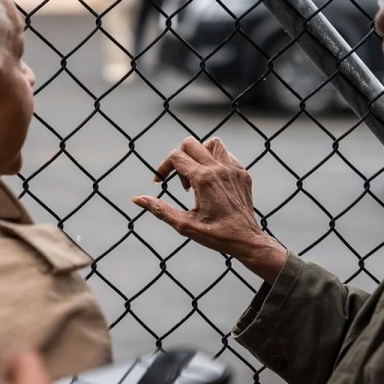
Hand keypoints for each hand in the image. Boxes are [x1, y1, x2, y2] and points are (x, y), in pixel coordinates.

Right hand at [132, 137, 286, 283]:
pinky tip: (212, 181)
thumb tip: (137, 199)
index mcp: (204, 179)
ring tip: (197, 177)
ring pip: (212, 144)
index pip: (176, 157)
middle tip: (183, 183)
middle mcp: (219, 169)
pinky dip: (215, 162)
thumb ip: (159, 210)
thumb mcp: (184, 225)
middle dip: (179, 158)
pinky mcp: (243, 173)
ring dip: (199, 155)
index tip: (158, 182)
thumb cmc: (216, 235)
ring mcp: (233, 169)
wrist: (247, 240)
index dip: (163, 168)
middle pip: (190, 143)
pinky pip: (226, 155)